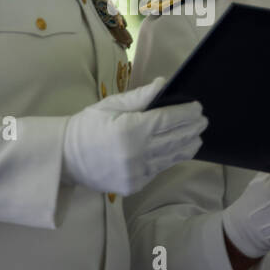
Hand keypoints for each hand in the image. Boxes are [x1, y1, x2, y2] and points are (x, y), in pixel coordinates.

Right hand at [62, 77, 206, 194]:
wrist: (65, 157)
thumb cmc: (87, 126)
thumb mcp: (110, 105)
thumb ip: (140, 97)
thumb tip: (163, 85)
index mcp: (131, 130)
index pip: (168, 119)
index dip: (186, 112)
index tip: (198, 107)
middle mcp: (137, 153)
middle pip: (175, 139)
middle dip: (192, 128)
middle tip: (203, 120)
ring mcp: (137, 172)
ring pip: (172, 157)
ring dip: (187, 146)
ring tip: (197, 138)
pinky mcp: (134, 185)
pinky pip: (159, 170)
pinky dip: (170, 159)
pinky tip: (177, 151)